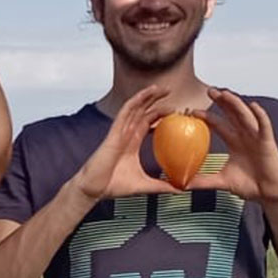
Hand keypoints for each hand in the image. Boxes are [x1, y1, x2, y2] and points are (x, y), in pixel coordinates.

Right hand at [70, 87, 172, 202]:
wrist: (94, 189)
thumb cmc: (113, 186)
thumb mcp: (145, 185)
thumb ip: (164, 185)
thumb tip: (184, 189)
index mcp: (132, 144)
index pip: (147, 124)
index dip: (160, 116)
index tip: (176, 113)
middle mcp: (126, 135)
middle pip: (142, 111)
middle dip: (156, 101)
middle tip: (172, 94)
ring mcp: (120, 132)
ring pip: (135, 108)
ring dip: (148, 96)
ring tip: (162, 88)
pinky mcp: (115, 133)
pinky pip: (126, 112)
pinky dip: (136, 100)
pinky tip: (147, 93)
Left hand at [192, 90, 277, 206]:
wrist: (270, 194)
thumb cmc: (250, 185)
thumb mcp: (222, 181)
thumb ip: (203, 181)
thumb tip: (182, 184)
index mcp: (235, 142)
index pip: (220, 125)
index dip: (208, 117)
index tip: (192, 111)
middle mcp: (246, 136)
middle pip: (233, 114)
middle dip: (222, 101)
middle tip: (209, 90)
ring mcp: (257, 138)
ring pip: (246, 116)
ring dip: (236, 104)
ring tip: (225, 93)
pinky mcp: (268, 143)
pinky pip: (264, 126)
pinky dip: (260, 115)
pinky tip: (253, 105)